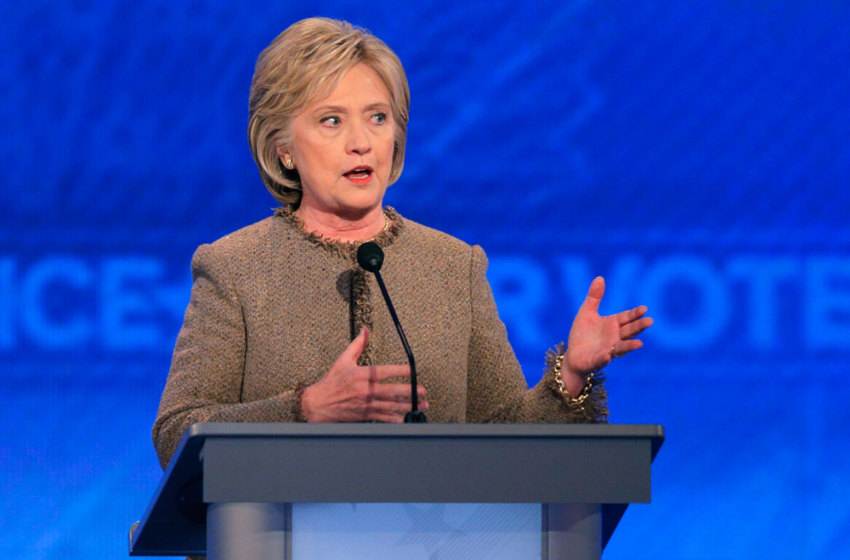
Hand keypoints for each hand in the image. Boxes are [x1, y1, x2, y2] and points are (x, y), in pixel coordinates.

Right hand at [300, 327, 427, 421]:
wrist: (317, 405)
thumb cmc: (331, 382)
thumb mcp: (343, 360)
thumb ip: (357, 345)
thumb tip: (365, 330)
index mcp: (361, 375)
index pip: (385, 372)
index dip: (401, 371)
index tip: (414, 371)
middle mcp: (365, 390)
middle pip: (392, 391)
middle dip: (410, 391)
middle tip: (423, 391)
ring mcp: (366, 404)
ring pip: (391, 406)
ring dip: (409, 406)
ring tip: (423, 405)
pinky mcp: (365, 415)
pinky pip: (384, 418)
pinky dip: (396, 419)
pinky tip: (407, 419)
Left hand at [561, 277, 651, 394]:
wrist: (573, 356)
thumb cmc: (583, 334)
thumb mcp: (586, 312)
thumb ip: (594, 297)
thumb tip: (599, 277)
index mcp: (613, 324)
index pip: (627, 317)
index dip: (635, 314)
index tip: (644, 309)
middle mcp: (614, 338)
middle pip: (629, 331)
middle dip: (639, 327)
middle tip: (650, 321)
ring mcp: (608, 350)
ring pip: (621, 348)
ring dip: (630, 346)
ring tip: (639, 344)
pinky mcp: (597, 361)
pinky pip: (602, 360)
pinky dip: (604, 358)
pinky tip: (607, 355)